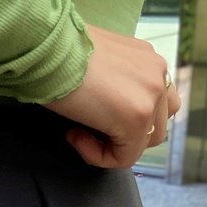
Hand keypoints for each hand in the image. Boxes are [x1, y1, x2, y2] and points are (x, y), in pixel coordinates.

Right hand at [42, 26, 180, 168]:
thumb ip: (115, 82)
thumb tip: (110, 108)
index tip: (92, 114)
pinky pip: (125, 157)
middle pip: (158, 125)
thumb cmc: (59, 53)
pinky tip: (75, 136)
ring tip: (83, 134)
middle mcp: (157, 73)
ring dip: (114, 147)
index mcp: (148, 59)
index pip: (157, 103)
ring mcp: (151, 96)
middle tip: (92, 129)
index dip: (125, 118)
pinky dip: (98, 156)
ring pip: (144, 144)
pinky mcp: (137, 119)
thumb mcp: (98, 63)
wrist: (48, 49)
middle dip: (126, 135)